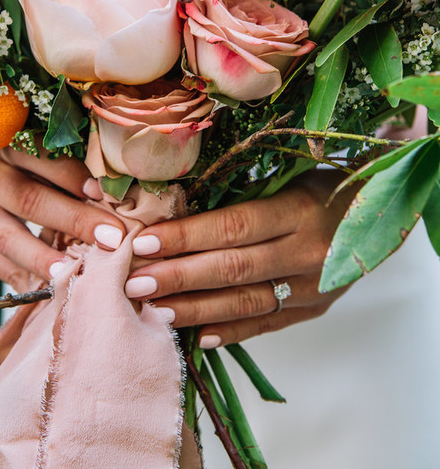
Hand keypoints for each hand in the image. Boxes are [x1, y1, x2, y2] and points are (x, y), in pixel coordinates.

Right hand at [0, 147, 125, 292]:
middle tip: (110, 239)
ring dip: (41, 257)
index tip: (104, 195)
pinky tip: (46, 290)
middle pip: (29, 199)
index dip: (73, 176)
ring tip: (71, 273)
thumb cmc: (29, 157)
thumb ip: (73, 164)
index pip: (42, 157)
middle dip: (72, 220)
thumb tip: (113, 191)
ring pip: (6, 236)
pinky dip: (21, 276)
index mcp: (10, 143)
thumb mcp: (45, 149)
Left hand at [125, 172, 354, 346]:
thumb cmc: (322, 186)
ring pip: (245, 303)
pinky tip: (199, 336)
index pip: (232, 228)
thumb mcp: (289, 177)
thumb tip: (178, 206)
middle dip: (178, 277)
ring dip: (195, 309)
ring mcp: (311, 287)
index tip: (145, 242)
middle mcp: (305, 253)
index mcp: (297, 211)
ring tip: (155, 310)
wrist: (378, 213)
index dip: (187, 237)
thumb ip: (242, 196)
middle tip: (134, 283)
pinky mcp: (313, 310)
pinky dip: (231, 332)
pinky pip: (267, 324)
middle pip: (232, 269)